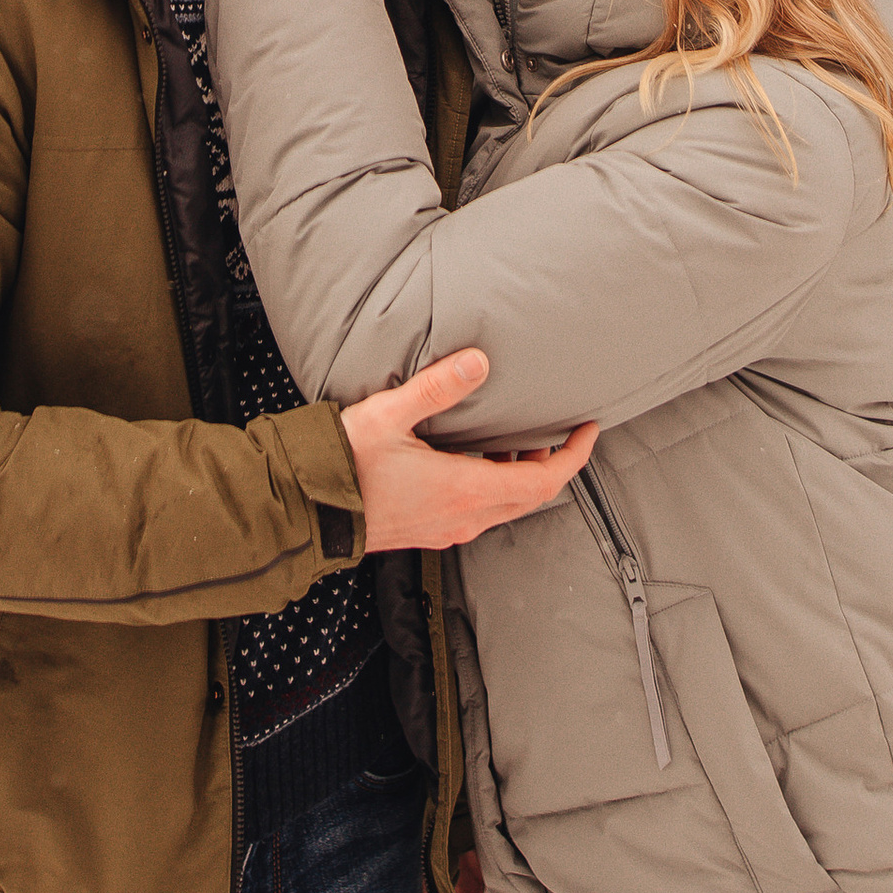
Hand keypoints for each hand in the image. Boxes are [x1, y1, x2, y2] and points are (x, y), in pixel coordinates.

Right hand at [340, 349, 597, 553]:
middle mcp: (462, 518)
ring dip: (519, 476)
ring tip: (515, 441)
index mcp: (465, 491)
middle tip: (557, 433)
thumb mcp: (390, 416)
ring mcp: (445, 529)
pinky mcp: (428, 531)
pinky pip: (479, 513)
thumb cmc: (343, 465)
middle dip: (550, 465)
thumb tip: (479, 361)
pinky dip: (493, 487)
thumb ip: (437, 388)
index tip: (587, 431)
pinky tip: (475, 461)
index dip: (573, 458)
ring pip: (504, 507)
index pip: (543, 482)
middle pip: (529, 497)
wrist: (304, 509)